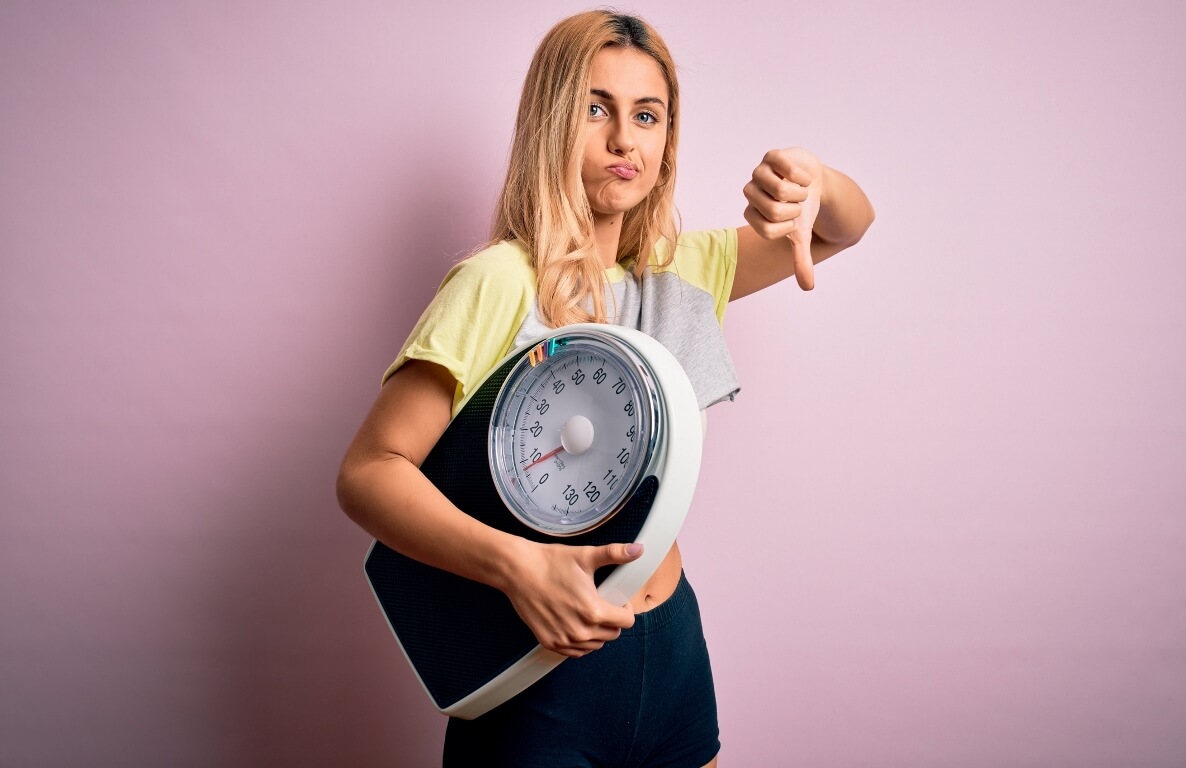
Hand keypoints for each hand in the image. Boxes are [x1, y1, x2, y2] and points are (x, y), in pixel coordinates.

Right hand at [501, 540, 642, 657]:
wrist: (517, 570)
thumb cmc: (550, 562)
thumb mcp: (586, 556)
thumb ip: (615, 554)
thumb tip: (638, 549)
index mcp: (594, 611)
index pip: (626, 622)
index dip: (625, 609)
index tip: (616, 599)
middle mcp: (580, 631)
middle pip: (612, 634)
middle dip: (612, 620)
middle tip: (600, 603)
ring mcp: (564, 639)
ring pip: (595, 645)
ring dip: (597, 632)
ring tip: (586, 612)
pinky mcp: (550, 642)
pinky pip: (576, 651)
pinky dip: (580, 642)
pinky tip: (575, 624)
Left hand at [743, 147, 822, 289]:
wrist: (813, 181)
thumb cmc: (802, 209)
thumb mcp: (802, 235)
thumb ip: (800, 259)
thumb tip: (808, 287)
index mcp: (753, 214)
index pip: (766, 229)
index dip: (788, 226)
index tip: (794, 220)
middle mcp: (751, 193)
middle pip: (773, 209)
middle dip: (795, 208)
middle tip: (799, 203)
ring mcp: (759, 173)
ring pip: (780, 189)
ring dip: (800, 192)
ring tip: (802, 190)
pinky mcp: (771, 156)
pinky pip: (786, 168)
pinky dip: (802, 176)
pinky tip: (803, 177)